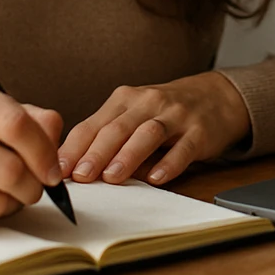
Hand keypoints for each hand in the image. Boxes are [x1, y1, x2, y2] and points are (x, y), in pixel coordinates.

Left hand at [59, 72, 250, 186]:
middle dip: (97, 152)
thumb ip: (108, 137)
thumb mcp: (134, 115)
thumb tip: (75, 171)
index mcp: (125, 100)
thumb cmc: (166, 111)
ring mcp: (176, 116)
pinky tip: (157, 178)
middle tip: (80, 176)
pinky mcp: (200, 131)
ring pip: (148, 133)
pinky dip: (169, 163)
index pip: (93, 124)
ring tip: (112, 177)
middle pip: (118, 127)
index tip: (57, 169)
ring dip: (128, 156)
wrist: (217, 95)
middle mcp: (149, 103)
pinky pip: (183, 148)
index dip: (74, 147)